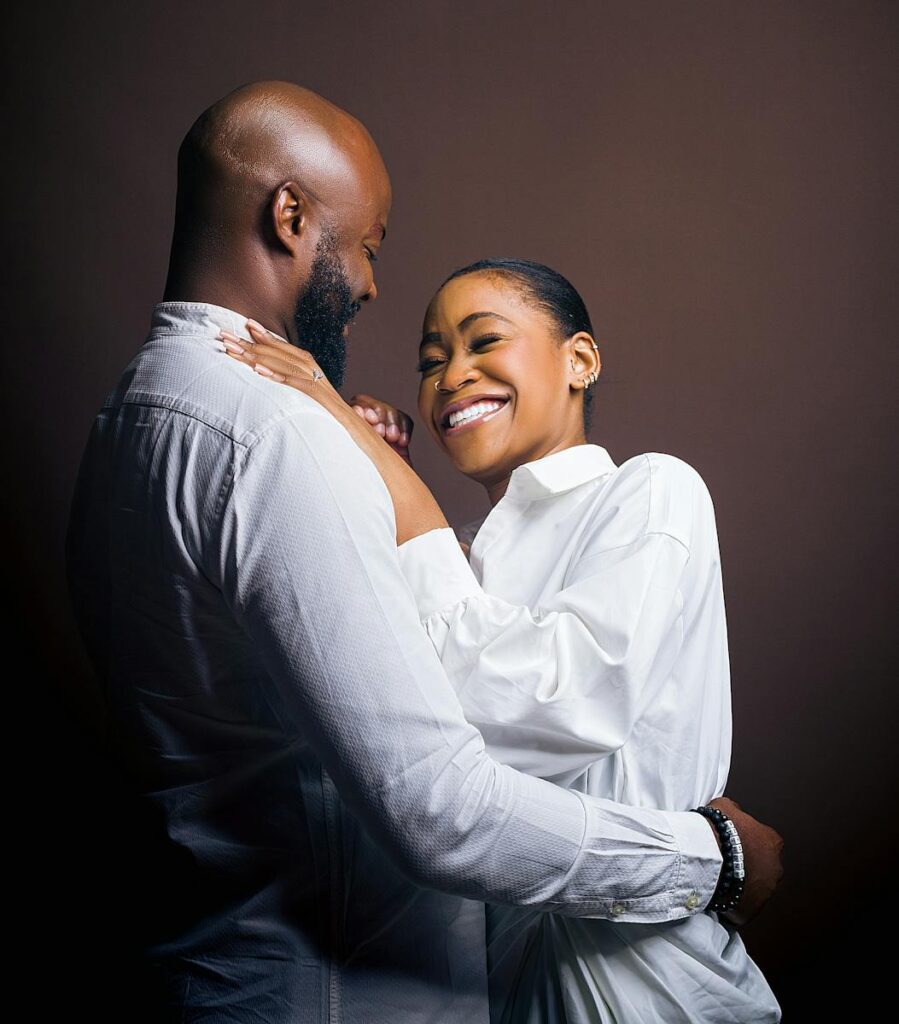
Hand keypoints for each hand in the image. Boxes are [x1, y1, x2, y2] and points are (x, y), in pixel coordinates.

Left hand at [218, 320, 349, 423]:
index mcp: (311, 369)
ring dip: (254, 356)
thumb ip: (297, 387)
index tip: (245, 325)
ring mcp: (315, 383)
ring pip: (280, 365)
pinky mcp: (316, 398)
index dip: (264, 337)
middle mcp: (312, 372)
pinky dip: (276, 377)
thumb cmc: (332, 419)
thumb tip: (275, 381)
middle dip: (248, 343)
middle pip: (277, 353)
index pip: (284, 349)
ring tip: (231, 349)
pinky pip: (293, 385)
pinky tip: (258, 371)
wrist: (356, 433)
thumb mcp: (312, 398)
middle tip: (223, 335)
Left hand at [219, 320, 447, 544]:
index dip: (276, 351)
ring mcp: (336, 409)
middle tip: (232, 328)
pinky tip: (255, 370)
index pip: (302, 368)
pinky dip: (279, 378)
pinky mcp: (337, 420)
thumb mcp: (337, 458)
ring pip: (296, 370)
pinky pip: (305, 391)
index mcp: (332, 408)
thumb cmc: (370, 485)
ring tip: (230, 344)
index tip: (249, 338)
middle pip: (296, 360)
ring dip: (260, 355)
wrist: (398, 496)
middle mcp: (334, 402)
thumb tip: (289, 447)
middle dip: (262, 342)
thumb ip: (318, 445)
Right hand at [708, 797, 783, 926]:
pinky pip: (743, 906)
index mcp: (772, 841)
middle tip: (728, 862)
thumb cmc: (718, 829)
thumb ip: (734, 811)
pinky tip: (718, 894)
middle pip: (763, 867)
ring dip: (742, 884)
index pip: (765, 842)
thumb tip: (734, 812)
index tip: (735, 844)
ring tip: (721, 878)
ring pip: (755, 888)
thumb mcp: (724, 807)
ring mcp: (766, 891)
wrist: (708, 855)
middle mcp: (775, 867)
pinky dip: (733, 902)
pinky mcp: (752, 910)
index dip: (748, 843)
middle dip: (748, 866)